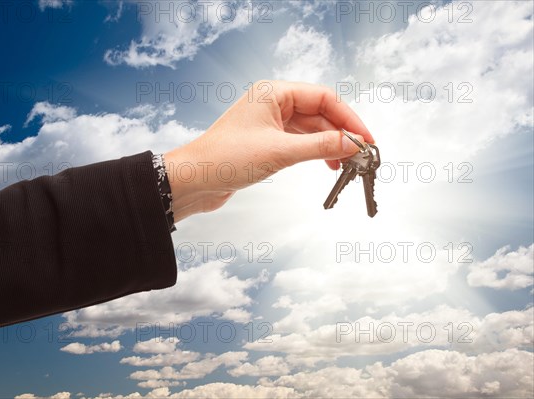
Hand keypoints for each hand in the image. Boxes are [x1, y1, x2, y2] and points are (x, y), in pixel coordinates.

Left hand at [164, 80, 373, 222]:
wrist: (195, 180)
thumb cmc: (227, 158)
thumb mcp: (280, 152)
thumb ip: (320, 146)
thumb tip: (353, 143)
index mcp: (274, 93)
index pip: (323, 98)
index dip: (348, 118)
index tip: (366, 139)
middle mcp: (272, 103)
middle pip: (318, 113)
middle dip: (340, 133)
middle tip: (360, 155)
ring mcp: (269, 122)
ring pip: (309, 129)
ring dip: (328, 145)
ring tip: (345, 165)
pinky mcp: (266, 141)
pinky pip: (298, 142)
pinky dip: (314, 152)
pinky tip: (326, 164)